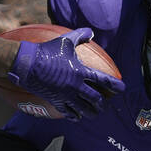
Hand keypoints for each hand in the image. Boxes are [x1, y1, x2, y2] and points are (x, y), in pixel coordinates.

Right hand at [8, 28, 124, 120]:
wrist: (28, 64)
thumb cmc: (47, 51)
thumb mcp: (65, 40)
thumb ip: (80, 35)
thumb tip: (91, 32)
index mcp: (81, 71)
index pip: (103, 80)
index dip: (115, 85)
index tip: (122, 89)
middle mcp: (76, 86)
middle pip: (95, 99)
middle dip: (102, 104)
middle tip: (105, 105)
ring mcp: (66, 95)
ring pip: (84, 109)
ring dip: (91, 112)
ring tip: (94, 114)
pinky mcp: (56, 101)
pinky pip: (68, 112)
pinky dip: (74, 116)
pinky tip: (77, 118)